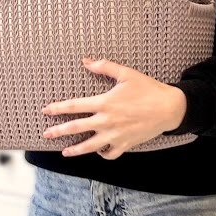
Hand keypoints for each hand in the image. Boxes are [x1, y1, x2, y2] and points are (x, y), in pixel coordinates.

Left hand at [42, 58, 185, 159]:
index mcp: (104, 103)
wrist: (169, 108)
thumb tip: (86, 61)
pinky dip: (102, 154)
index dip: (58, 108)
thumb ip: (104, 66)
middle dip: (58, 132)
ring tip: (64, 152)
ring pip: (89, 147)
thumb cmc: (148, 89)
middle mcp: (106, 121)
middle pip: (76, 128)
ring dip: (75, 150)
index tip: (46, 111)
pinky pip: (109, 154)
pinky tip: (98, 152)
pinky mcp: (125, 144)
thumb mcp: (126, 74)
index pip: (74, 106)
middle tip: (46, 134)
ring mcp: (115, 135)